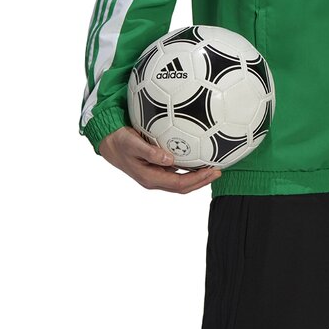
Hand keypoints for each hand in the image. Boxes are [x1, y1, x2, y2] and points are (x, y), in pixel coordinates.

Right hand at [99, 126, 221, 192]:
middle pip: (183, 186)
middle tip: (219, 171)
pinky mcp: (157, 168)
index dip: (197, 180)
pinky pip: (176, 172)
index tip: (212, 171)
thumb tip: (169, 159)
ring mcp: (156, 174)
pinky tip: (198, 160)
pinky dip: (189, 169)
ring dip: (197, 177)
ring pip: (181, 180)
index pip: (179, 183)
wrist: (109, 143)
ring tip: (213, 167)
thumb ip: (150, 152)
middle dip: (202, 181)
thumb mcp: (132, 144)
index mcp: (150, 178)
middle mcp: (155, 179)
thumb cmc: (120, 142)